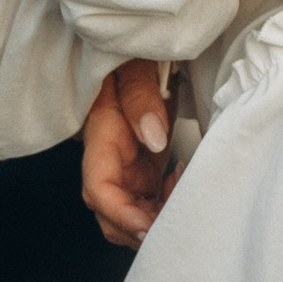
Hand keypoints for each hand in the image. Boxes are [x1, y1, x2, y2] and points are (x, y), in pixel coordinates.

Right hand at [80, 58, 174, 245]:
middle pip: (111, 215)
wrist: (140, 54)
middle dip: (142, 227)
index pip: (98, 188)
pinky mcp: (141, 173)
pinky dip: (165, 208)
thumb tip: (153, 137)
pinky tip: (180, 185)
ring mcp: (125, 169)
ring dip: (156, 221)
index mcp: (102, 136)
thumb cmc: (133, 57)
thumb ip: (141, 98)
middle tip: (179, 213)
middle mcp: (108, 160)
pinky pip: (147, 206)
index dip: (121, 215)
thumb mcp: (135, 66)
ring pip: (130, 217)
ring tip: (183, 193)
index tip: (148, 227)